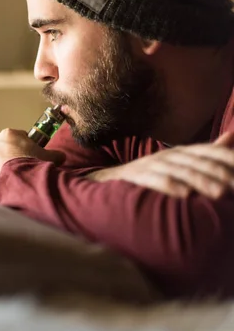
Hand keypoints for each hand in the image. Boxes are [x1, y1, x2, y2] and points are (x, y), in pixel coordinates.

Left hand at [0, 128, 64, 201]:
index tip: (27, 158)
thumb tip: (61, 156)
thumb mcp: (50, 157)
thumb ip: (54, 154)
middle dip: (7, 162)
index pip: (15, 139)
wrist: (22, 185)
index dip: (22, 149)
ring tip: (9, 186)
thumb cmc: (36, 167)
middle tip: (18, 174)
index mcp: (8, 135)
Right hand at [88, 132, 233, 198]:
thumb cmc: (150, 173)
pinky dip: (170, 186)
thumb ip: (206, 153)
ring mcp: (151, 165)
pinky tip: (184, 195)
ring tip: (219, 194)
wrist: (108, 178)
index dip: (228, 159)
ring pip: (181, 172)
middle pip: (198, 162)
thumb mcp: (178, 163)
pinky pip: (155, 180)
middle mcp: (168, 155)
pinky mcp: (136, 176)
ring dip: (201, 182)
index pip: (210, 152)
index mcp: (181, 152)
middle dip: (220, 174)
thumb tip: (233, 136)